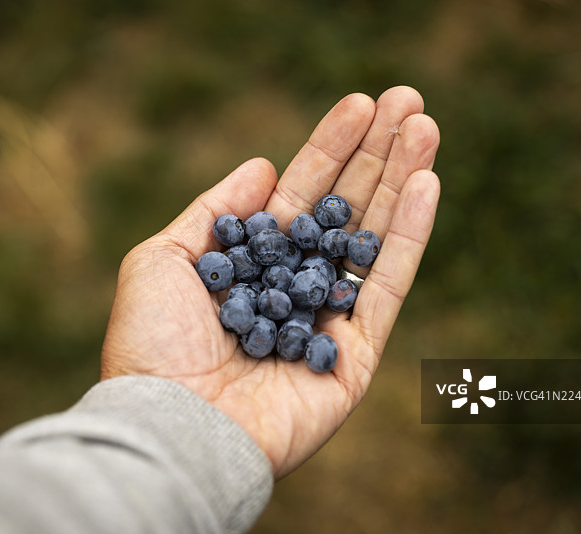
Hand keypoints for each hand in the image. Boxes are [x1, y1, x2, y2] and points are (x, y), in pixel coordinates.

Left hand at [101, 87, 439, 478]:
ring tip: (426, 127)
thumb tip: (264, 167)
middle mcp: (292, 288)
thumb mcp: (163, 258)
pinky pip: (388, 289)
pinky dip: (408, 238)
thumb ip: (216, 211)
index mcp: (250, 264)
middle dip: (376, 155)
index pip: (300, 195)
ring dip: (402, 182)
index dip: (330, 148)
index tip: (362, 103)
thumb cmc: (154, 345)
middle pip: (344, 210)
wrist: (171, 425)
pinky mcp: (355, 358)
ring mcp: (327, 321)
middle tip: (410, 101)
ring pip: (373, 241)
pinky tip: (426, 184)